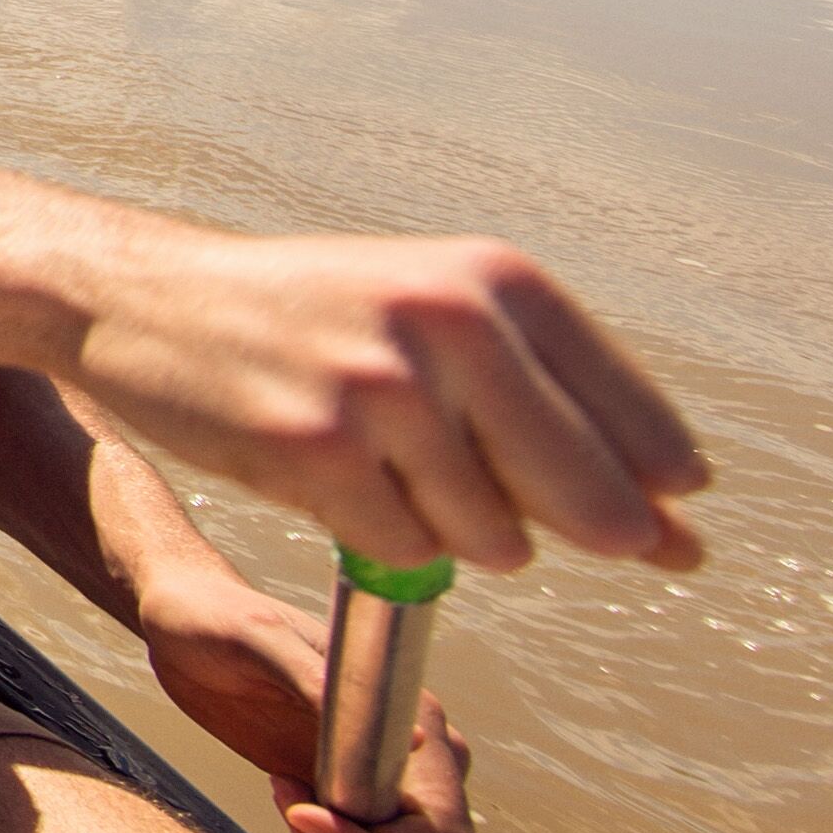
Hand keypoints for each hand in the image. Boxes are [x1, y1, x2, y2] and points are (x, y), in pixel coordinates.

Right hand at [68, 227, 708, 576]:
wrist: (147, 299)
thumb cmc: (311, 319)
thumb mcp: (442, 326)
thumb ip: (565, 422)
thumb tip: (685, 542)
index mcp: (500, 281)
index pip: (645, 430)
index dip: (645, 489)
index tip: (629, 509)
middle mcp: (454, 323)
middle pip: (591, 500)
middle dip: (556, 528)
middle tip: (478, 487)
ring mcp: (386, 387)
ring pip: (496, 539)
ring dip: (452, 531)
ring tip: (385, 464)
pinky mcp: (319, 448)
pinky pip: (405, 551)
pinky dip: (377, 537)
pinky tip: (329, 477)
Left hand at [138, 569, 479, 832]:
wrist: (187, 624)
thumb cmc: (221, 618)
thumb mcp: (262, 640)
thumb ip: (326, 685)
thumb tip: (414, 739)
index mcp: (412, 712)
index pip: (442, 820)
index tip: (303, 816)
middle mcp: (414, 753)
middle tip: (294, 816)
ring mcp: (384, 781)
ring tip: (291, 810)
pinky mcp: (347, 799)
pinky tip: (294, 819)